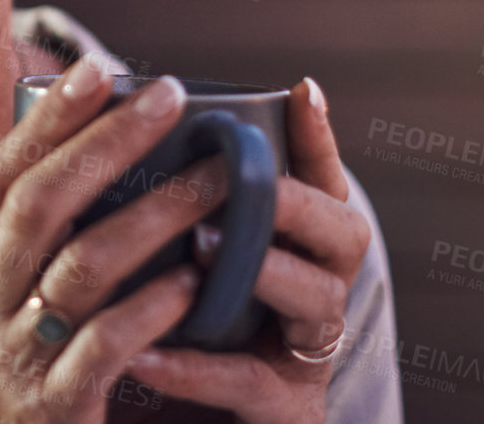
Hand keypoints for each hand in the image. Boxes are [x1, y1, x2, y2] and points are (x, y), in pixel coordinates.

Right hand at [0, 58, 230, 421]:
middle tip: (172, 96)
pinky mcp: (52, 410)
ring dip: (156, 213)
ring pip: (83, 265)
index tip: (97, 67)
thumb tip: (98, 146)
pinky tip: (197, 277)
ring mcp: (10, 361)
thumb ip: (37, 245)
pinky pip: (107, 343)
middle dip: (108, 141)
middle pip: (41, 203)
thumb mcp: (7, 312)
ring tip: (216, 179)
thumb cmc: (29, 385)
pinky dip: (154, 304)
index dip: (47, 120)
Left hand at [121, 77, 369, 422]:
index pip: (326, 184)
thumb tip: (140, 126)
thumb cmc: (201, 339)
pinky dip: (198, 369)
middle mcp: (322, 293)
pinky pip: (252, 385)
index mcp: (308, 250)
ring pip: (315, 299)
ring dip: (260, 268)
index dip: (317, 140)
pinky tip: (144, 354)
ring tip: (199, 245)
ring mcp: (309, 354)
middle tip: (240, 179)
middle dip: (293, 202)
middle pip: (343, 234)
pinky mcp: (288, 412)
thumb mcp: (201, 265)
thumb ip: (190, 209)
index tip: (302, 91)